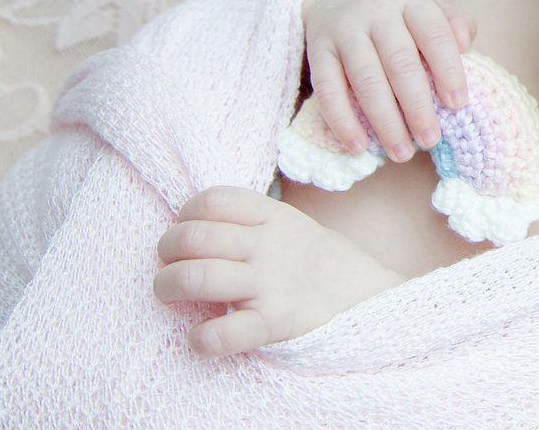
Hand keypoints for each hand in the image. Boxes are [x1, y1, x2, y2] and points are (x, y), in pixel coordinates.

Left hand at [153, 186, 403, 357]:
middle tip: (168, 264)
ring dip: (167, 286)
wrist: (371, 297)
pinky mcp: (274, 322)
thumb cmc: (324, 264)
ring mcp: (270, 283)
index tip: (188, 231)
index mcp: (273, 217)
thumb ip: (253, 222)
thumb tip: (200, 224)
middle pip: (193, 237)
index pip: (212, 200)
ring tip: (169, 293)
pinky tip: (201, 336)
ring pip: (195, 277)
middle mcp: (268, 245)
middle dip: (166, 251)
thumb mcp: (294, 226)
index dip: (187, 215)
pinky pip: (221, 333)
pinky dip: (200, 338)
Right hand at [302, 0, 474, 161]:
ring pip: (365, 80)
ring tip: (402, 153)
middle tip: (430, 140)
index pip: (434, 34)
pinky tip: (359, 146)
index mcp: (411, 0)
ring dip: (385, 122)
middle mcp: (376, 12)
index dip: (448, 70)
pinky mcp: (318, 51)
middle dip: (417, 107)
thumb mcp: (428, 7)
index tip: (457, 104)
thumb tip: (465, 45)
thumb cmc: (396, 15)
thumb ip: (453, 24)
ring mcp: (344, 31)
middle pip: (399, 63)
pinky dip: (343, 121)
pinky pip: (327, 90)